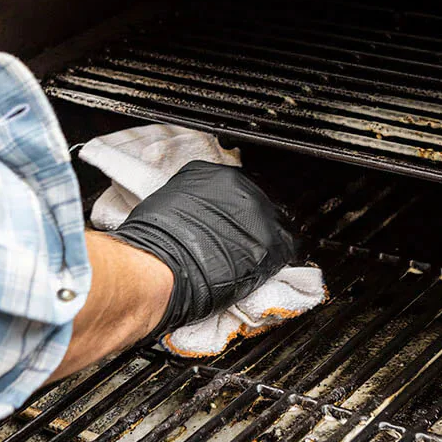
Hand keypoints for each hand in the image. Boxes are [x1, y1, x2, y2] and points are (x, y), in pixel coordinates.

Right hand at [108, 161, 295, 335]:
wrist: (161, 268)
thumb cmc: (153, 243)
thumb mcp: (164, 206)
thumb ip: (188, 203)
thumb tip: (192, 216)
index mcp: (210, 173)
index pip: (232, 184)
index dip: (233, 205)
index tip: (231, 217)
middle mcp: (238, 186)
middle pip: (257, 198)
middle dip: (251, 218)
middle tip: (242, 237)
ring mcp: (258, 212)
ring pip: (276, 220)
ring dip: (267, 235)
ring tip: (254, 252)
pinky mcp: (271, 242)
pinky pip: (288, 245)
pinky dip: (282, 255)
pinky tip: (272, 264)